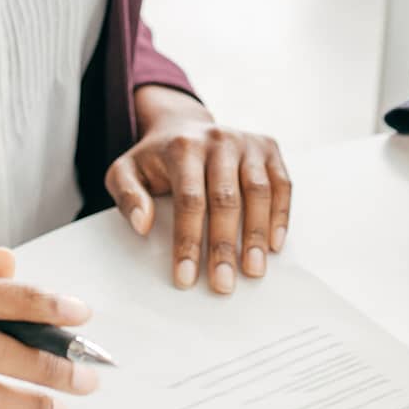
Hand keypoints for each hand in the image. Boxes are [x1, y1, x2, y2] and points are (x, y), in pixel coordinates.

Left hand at [106, 87, 290, 293]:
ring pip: (258, 191)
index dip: (188, 241)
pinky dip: (281, 215)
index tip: (186, 277)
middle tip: (224, 284)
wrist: (182, 124)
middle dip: (224, 246)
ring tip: (253, 270)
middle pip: (226, 199)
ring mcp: (247, 143)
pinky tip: (274, 245)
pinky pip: (282, 184)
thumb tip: (143, 225)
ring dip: (257, 234)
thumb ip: (128, 196)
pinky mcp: (268, 147)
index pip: (189, 200)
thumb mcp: (126, 171)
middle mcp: (219, 140)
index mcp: (183, 147)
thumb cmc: (155, 158)